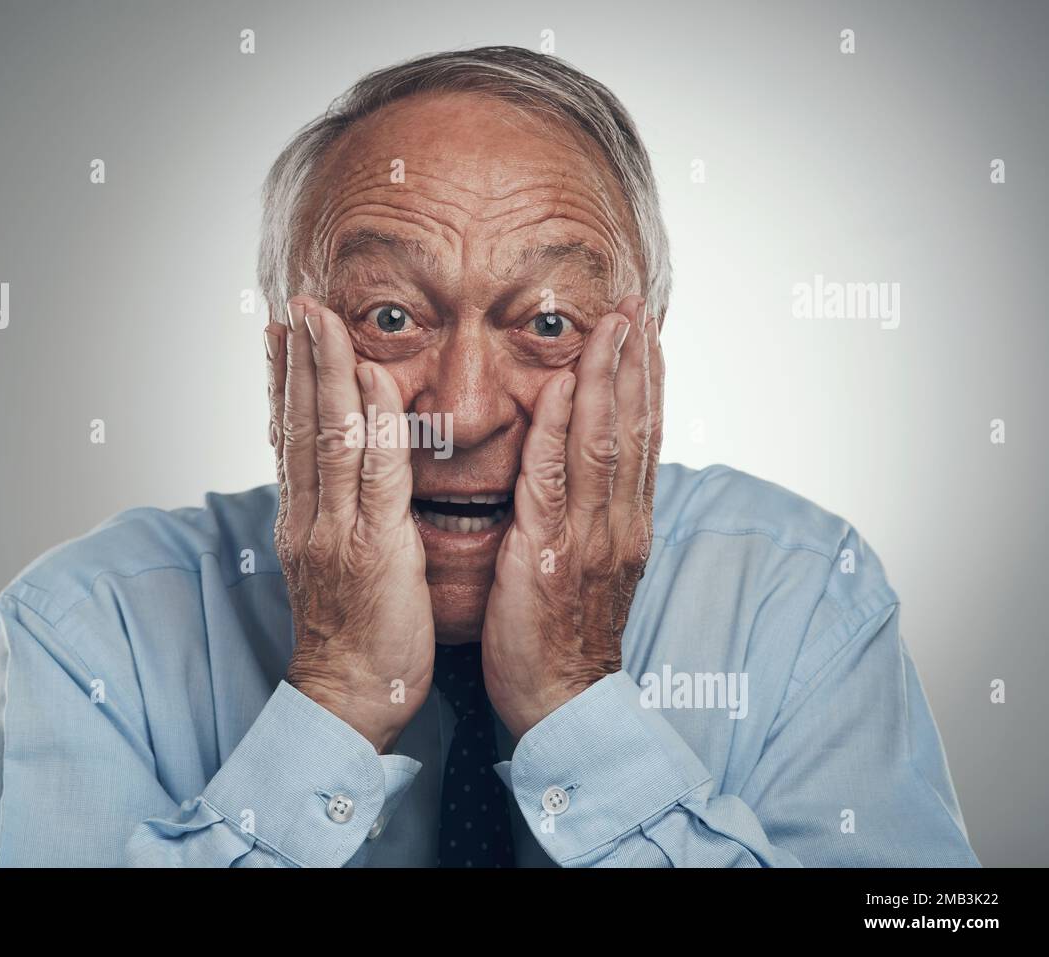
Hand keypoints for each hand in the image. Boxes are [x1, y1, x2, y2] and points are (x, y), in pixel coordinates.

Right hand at [265, 296, 434, 753]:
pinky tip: (373, 379)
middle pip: (301, 425)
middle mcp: (310, 517)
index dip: (285, 383)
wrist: (350, 699)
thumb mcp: (333, 568)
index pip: (290, 438)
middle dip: (298, 360)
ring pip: (329, 437)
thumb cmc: (353, 638)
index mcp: (303, 520)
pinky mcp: (373, 548)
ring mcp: (337, 530)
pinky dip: (373, 423)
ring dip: (326, 372)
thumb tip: (339, 481)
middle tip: (296, 305)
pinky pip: (374, 475)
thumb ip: (335, 518)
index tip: (282, 336)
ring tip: (321, 319)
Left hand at [480, 295, 663, 740]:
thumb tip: (582, 475)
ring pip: (602, 445)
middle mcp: (618, 526)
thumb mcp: (587, 569)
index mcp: (627, 527)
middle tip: (633, 308)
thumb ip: (588, 518)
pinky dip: (557, 431)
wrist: (562, 704)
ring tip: (610, 328)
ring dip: (606, 380)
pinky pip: (554, 482)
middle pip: (632, 430)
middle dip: (633, 364)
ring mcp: (589, 540)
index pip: (642, 442)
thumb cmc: (564, 637)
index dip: (646, 385)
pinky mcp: (548, 556)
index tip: (645, 335)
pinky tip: (559, 390)